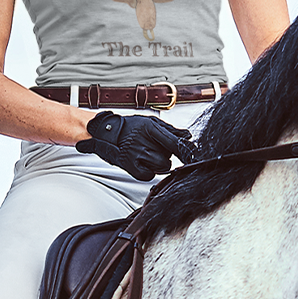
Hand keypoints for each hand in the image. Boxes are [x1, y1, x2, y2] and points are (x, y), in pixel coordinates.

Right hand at [75, 111, 196, 180]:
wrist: (105, 131)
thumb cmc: (130, 126)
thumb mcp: (151, 122)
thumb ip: (170, 130)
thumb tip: (188, 136)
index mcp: (149, 128)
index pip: (173, 143)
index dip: (184, 150)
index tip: (192, 155)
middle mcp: (141, 141)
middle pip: (167, 158)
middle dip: (167, 156)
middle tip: (157, 149)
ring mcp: (133, 155)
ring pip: (160, 167)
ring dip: (159, 164)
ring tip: (150, 155)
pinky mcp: (127, 166)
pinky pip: (147, 176)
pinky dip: (149, 172)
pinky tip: (144, 163)